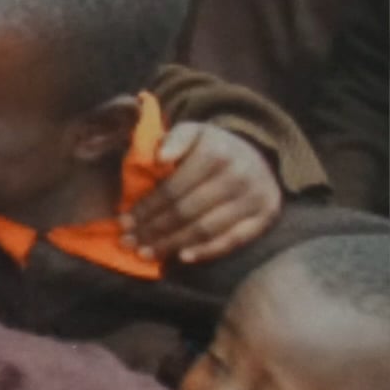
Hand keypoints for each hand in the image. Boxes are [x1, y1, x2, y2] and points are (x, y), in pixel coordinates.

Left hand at [121, 123, 280, 263]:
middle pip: (186, 212)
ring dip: (171, 244)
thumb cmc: (211, 147)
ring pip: (205, 229)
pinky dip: (206, 251)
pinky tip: (182, 257)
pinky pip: (233, 240)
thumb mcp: (192, 132)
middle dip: (153, 230)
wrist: (255, 155)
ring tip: (146, 253)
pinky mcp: (265, 216)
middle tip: (129, 243)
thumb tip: (158, 159)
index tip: (124, 222)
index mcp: (216, 153)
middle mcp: (239, 175)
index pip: (172, 189)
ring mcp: (254, 197)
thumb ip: (173, 139)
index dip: (146, 208)